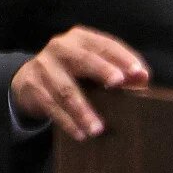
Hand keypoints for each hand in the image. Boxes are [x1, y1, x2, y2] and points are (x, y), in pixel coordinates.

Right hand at [9, 26, 149, 140]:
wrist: (29, 79)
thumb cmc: (71, 71)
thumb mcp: (92, 65)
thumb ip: (117, 69)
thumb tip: (143, 79)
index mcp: (81, 38)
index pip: (105, 45)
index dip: (123, 58)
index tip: (139, 73)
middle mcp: (61, 48)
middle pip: (83, 60)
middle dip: (103, 71)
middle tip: (119, 84)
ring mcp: (44, 67)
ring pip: (66, 90)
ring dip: (83, 111)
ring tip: (98, 129)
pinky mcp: (33, 87)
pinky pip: (52, 107)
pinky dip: (67, 122)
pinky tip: (80, 134)